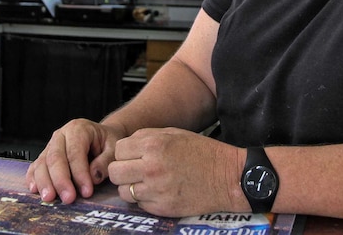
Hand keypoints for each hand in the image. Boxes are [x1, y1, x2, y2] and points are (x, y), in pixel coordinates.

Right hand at [26, 118, 125, 203]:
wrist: (100, 137)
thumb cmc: (107, 142)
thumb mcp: (114, 148)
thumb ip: (106, 162)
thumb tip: (93, 177)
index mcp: (78, 129)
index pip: (75, 152)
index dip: (80, 173)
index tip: (87, 191)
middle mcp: (61, 135)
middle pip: (55, 157)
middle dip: (61, 180)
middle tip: (68, 198)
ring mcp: (50, 145)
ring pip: (42, 163)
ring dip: (44, 182)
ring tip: (49, 198)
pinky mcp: (44, 156)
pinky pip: (35, 166)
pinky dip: (33, 178)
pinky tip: (35, 190)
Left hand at [107, 127, 241, 216]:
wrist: (227, 177)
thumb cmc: (202, 152)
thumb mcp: (174, 133)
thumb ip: (146, 137)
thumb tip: (125, 146)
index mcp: (153, 145)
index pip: (118, 150)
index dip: (124, 153)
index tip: (133, 155)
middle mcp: (151, 167)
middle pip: (115, 172)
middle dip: (122, 170)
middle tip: (134, 170)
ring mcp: (156, 190)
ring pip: (123, 191)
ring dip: (131, 186)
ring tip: (146, 181)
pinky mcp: (162, 208)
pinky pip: (139, 204)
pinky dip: (144, 199)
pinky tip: (158, 191)